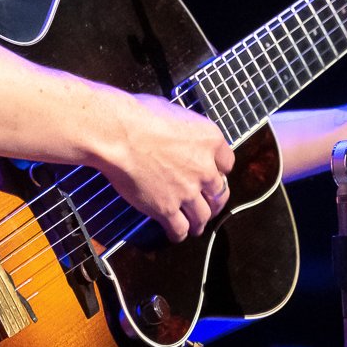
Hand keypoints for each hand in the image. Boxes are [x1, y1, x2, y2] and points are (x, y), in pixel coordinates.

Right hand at [97, 91, 235, 241]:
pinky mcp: (167, 209)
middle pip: (219, 192)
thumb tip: (177, 133)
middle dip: (215, 200)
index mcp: (210, 140)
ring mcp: (187, 191)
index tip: (213, 174)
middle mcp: (204, 168)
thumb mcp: (174, 112)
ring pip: (203, 216)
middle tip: (209, 204)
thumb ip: (184, 130)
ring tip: (195, 226)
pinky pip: (180, 229)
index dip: (219, 171)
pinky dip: (179, 234)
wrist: (119, 135)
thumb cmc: (140, 116)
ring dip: (200, 222)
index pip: (227, 163)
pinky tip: (176, 234)